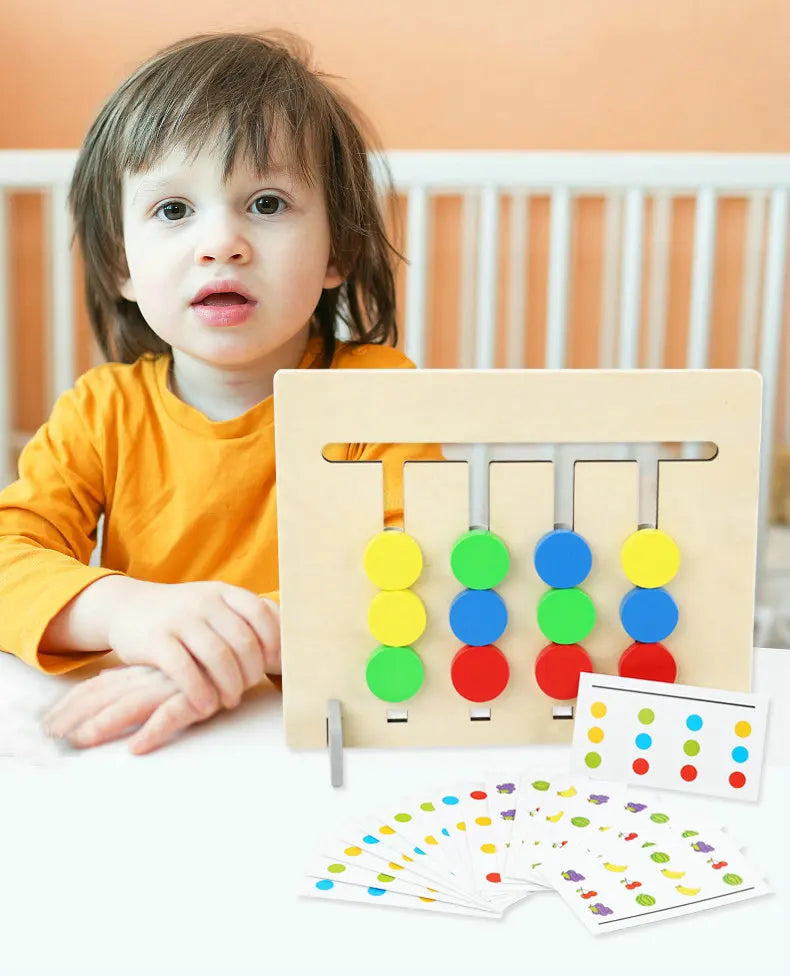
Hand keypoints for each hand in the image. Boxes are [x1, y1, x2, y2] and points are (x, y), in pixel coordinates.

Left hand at [42, 664, 219, 753]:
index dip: (72, 705)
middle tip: (53, 736)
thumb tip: (103, 683)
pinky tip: (138, 747)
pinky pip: (173, 714)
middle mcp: (152, 676)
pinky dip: (154, 730)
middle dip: (76, 716)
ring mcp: (173, 685)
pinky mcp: (198, 696)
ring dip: (106, 723)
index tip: (48, 723)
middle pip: (106, 695)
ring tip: (82, 740)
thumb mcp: (165, 670)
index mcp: (142, 671)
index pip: (98, 686)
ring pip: (133, 704)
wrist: (248, 645)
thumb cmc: (206, 663)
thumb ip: (136, 677)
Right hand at [105, 580, 279, 716]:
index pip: (262, 613)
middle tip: (246, 688)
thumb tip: (284, 649)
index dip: (274, 641)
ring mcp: (180, 620)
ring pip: (218, 657)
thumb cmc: (182, 615)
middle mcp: (204, 602)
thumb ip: (243, 619)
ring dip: (230, 686)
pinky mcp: (156, 641)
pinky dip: (200, 693)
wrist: (127, 607)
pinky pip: (185, 671)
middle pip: (243, 641)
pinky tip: (205, 706)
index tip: (272, 664)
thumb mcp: (213, 605)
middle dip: (251, 672)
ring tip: (228, 700)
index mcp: (224, 592)